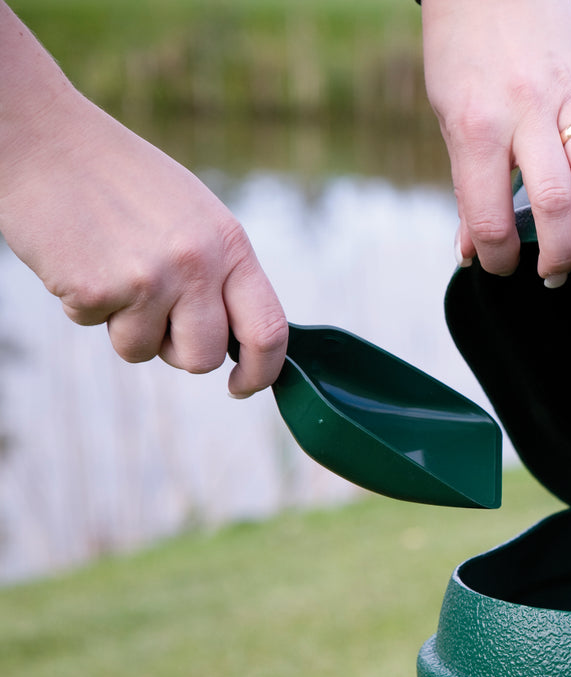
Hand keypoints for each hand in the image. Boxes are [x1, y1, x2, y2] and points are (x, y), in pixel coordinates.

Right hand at [0, 6, 286, 396]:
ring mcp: (149, 279)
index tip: (243, 386)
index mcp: (230, 244)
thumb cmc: (121, 179)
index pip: (269, 330)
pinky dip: (83, 303)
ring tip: (111, 270)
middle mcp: (198, 264)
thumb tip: (238, 339)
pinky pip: (94, 327)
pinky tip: (79, 257)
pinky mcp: (98, 290)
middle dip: (178, 352)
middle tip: (154, 319)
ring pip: (144, 351)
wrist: (46, 141)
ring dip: (124, 326)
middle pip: (203, 357)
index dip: (262, 371)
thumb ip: (220, 272)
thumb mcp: (194, 216)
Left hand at [421, 0, 570, 287]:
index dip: (497, 256)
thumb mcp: (449, 115)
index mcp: (478, 127)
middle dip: (558, 253)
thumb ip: (467, 183)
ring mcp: (568, 98)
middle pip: (555, 202)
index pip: (492, 214)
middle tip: (554, 277)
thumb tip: (471, 248)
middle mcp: (526, 114)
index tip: (502, 267)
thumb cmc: (460, 47)